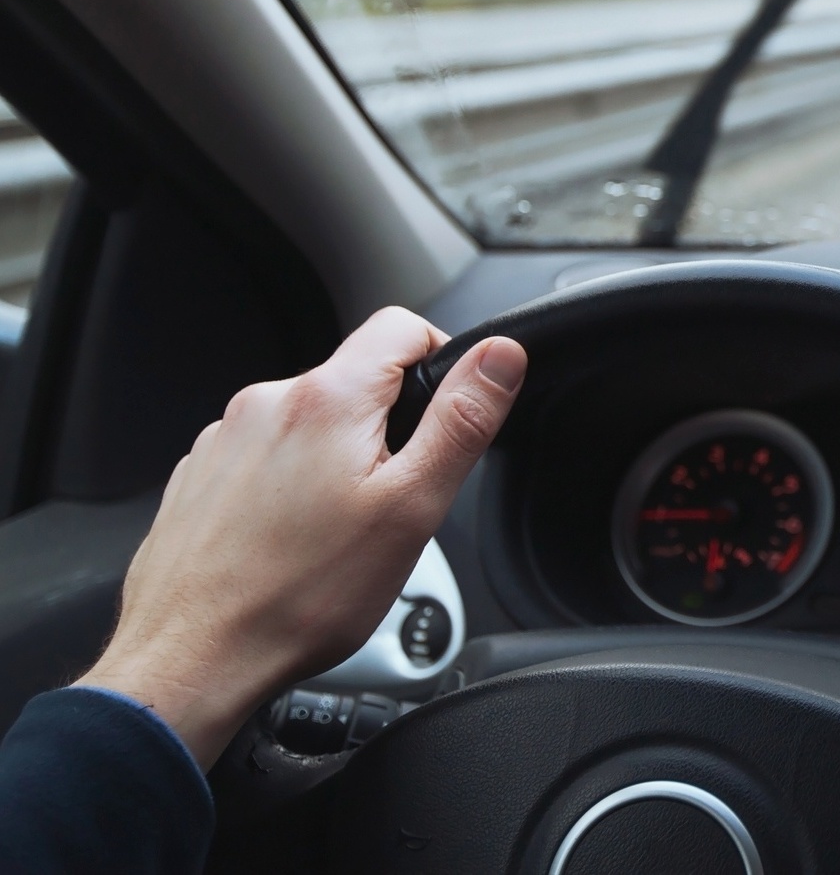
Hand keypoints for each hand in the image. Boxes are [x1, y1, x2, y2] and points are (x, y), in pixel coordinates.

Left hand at [78, 308, 525, 768]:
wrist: (190, 662)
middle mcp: (268, 402)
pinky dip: (288, 484)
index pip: (402, 326)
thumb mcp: (411, 508)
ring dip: (336, 458)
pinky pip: (266, 455)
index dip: (441, 359)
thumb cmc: (299, 598)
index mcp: (328, 398)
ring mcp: (226, 437)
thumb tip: (500, 356)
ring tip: (335, 533)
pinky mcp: (201, 474)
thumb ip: (462, 420)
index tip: (444, 417)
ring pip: (311, 421)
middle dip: (387, 427)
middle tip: (390, 501)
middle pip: (356, 379)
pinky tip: (290, 541)